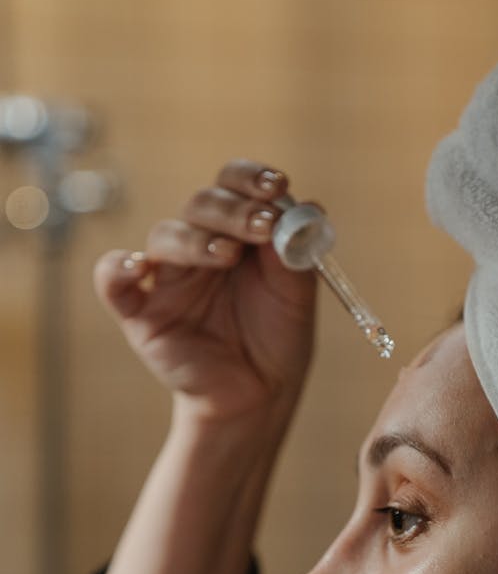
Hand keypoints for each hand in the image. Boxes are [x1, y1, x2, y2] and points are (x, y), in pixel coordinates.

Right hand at [94, 159, 316, 426]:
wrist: (260, 394)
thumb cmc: (277, 338)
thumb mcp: (297, 296)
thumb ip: (295, 254)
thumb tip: (308, 207)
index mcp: (237, 232)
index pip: (233, 186)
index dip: (251, 179)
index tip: (277, 185)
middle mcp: (199, 246)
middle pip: (201, 204)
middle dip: (234, 210)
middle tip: (263, 225)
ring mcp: (167, 278)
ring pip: (166, 235)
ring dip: (196, 238)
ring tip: (228, 255)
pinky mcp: (141, 313)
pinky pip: (113, 282)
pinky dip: (117, 269)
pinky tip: (137, 269)